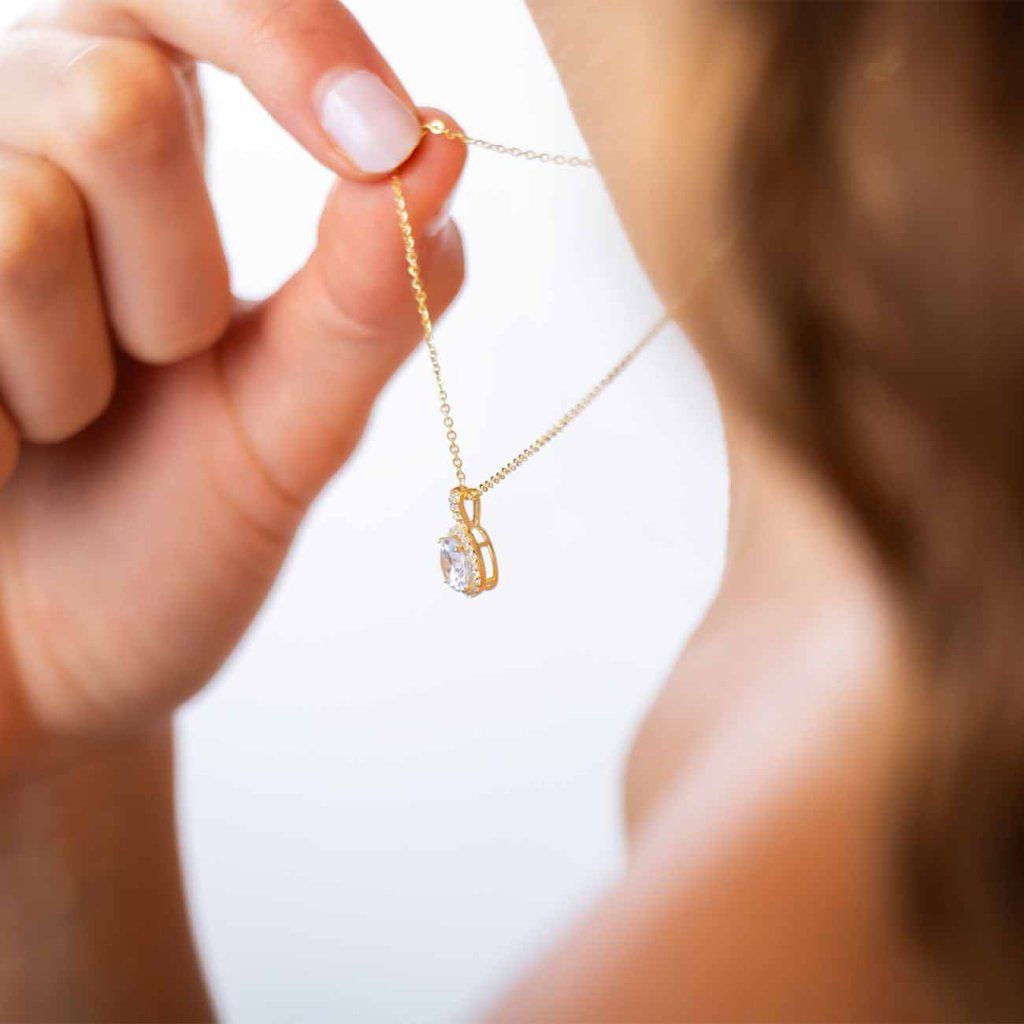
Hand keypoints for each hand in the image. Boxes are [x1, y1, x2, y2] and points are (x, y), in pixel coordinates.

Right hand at [0, 0, 464, 775]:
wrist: (45, 668)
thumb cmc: (167, 542)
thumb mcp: (290, 428)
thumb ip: (363, 298)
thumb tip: (440, 154)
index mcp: (131, 146)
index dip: (287, 39)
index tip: (378, 139)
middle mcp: (10, 141)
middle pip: (115, 99)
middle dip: (175, 285)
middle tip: (147, 375)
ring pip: (24, 214)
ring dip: (77, 367)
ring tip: (59, 424)